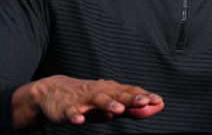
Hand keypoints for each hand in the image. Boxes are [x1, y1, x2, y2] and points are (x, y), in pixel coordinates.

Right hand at [11, 75, 163, 129]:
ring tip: (117, 110)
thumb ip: (132, 108)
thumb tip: (156, 107)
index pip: (130, 92)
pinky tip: (80, 121)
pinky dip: (75, 116)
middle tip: (145, 102)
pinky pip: (71, 113)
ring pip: (96, 101)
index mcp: (111, 91)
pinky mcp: (66, 108)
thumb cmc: (88, 98)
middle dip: (131, 99)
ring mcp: (82, 100)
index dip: (144, 97)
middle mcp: (99, 92)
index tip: (159, 101)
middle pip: (117, 95)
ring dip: (107, 105)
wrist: (52, 91)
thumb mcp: (111, 104)